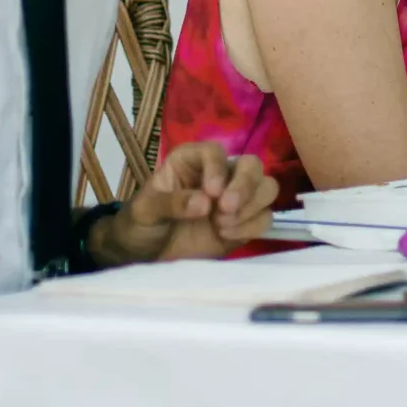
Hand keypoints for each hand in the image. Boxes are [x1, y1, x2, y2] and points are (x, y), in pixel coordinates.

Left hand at [93, 143, 278, 266]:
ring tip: (222, 225)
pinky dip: (251, 226)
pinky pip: (264, 218)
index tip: (212, 192)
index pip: (215, 152)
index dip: (217, 168)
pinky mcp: (244, 224)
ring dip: (251, 206)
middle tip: (226, 208)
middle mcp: (219, 174)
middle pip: (252, 165)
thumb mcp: (145, 211)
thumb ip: (171, 203)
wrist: (144, 255)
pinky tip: (226, 235)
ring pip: (266, 188)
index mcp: (192, 161)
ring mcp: (235, 199)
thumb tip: (204, 203)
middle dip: (245, 185)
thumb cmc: (140, 223)